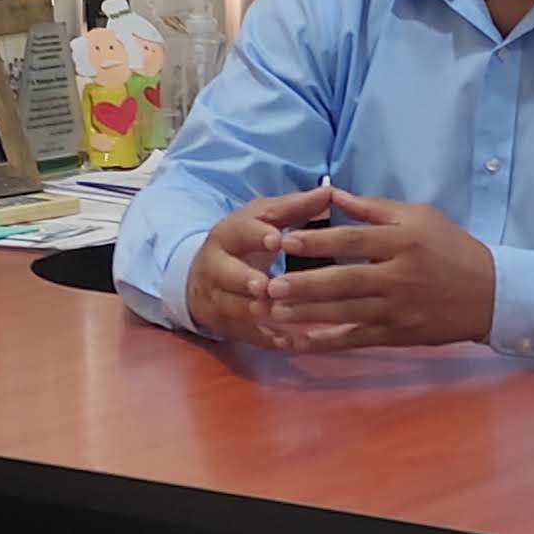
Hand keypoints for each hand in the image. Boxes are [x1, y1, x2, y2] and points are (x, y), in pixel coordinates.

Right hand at [183, 186, 338, 340]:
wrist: (203, 275)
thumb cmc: (245, 241)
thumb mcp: (263, 218)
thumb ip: (294, 208)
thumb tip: (329, 191)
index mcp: (229, 234)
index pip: (240, 232)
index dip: (256, 236)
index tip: (276, 239)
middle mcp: (217, 265)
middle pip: (227, 273)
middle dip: (244, 280)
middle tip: (264, 285)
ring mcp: (217, 297)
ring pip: (232, 307)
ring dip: (254, 313)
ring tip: (276, 316)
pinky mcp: (225, 323)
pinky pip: (244, 333)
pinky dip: (264, 338)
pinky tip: (286, 342)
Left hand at [256, 191, 497, 350]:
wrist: (489, 294)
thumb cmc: (450, 248)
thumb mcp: (419, 217)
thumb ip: (374, 209)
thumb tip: (332, 194)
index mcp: (403, 242)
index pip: (352, 240)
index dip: (316, 240)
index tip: (284, 241)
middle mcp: (399, 276)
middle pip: (344, 280)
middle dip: (304, 285)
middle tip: (269, 286)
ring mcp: (398, 309)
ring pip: (346, 313)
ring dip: (307, 314)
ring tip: (274, 312)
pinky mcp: (398, 334)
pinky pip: (357, 339)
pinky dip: (328, 342)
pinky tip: (301, 341)